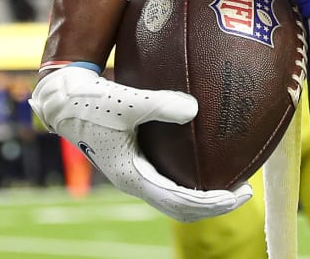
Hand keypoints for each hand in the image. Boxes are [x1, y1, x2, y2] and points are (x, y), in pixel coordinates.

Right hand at [31, 64, 251, 221]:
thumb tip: (194, 108)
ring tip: (232, 182)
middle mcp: (135, 180)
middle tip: (246, 191)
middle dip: (214, 205)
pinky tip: (206, 161)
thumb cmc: (90, 101)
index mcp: (132, 176)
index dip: (213, 204)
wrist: (63, 99)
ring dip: (204, 196)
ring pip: (175, 198)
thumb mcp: (124, 100)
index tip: (240, 194)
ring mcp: (134, 173)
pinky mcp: (134, 161)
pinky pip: (169, 181)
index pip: (180, 202)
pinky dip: (191, 181)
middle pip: (181, 209)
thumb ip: (157, 104)